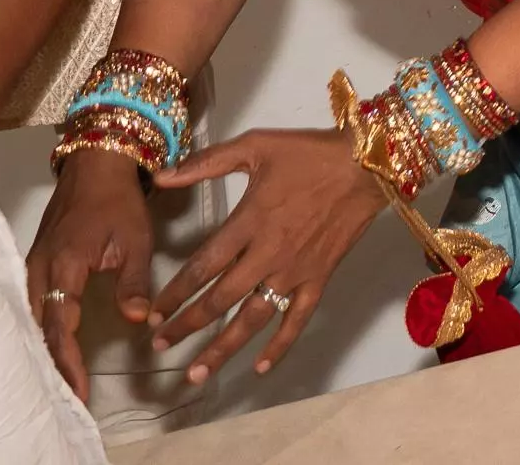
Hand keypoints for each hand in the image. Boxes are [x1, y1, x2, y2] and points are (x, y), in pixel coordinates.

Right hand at [26, 154, 158, 397]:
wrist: (95, 165)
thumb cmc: (118, 201)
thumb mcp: (136, 239)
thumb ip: (134, 280)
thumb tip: (138, 319)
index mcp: (64, 264)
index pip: (61, 324)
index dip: (68, 359)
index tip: (79, 389)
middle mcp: (40, 269)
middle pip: (39, 328)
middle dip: (51, 365)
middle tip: (66, 398)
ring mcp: (32, 266)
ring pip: (30, 319)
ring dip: (43, 350)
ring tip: (58, 383)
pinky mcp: (34, 264)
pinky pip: (30, 305)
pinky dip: (38, 331)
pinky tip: (47, 350)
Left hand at [149, 127, 390, 386]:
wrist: (367, 164)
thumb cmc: (309, 153)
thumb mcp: (255, 146)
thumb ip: (206, 163)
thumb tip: (161, 176)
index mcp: (249, 223)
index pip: (202, 267)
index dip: (174, 292)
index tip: (152, 311)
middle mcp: (267, 255)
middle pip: (219, 300)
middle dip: (186, 325)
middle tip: (159, 345)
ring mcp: (295, 272)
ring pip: (252, 319)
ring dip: (222, 348)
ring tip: (196, 373)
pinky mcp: (319, 279)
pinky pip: (297, 320)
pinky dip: (280, 346)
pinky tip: (261, 368)